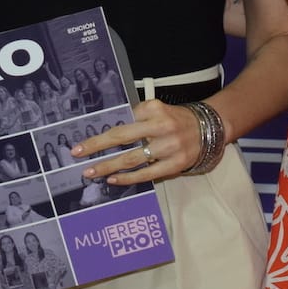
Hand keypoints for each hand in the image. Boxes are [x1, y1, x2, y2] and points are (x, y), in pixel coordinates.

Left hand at [75, 99, 199, 183]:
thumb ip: (137, 117)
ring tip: (91, 172)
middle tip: (78, 156)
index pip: (122, 122)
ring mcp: (169, 147)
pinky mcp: (176, 164)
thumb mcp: (158, 109)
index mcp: (154, 110)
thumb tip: (109, 132)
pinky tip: (113, 179)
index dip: (100, 134)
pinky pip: (148, 174)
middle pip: (122, 137)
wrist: (209, 128)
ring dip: (108, 166)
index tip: (80, 144)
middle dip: (97, 147)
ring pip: (132, 158)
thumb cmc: (176, 119)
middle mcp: (161, 127)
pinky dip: (129, 178)